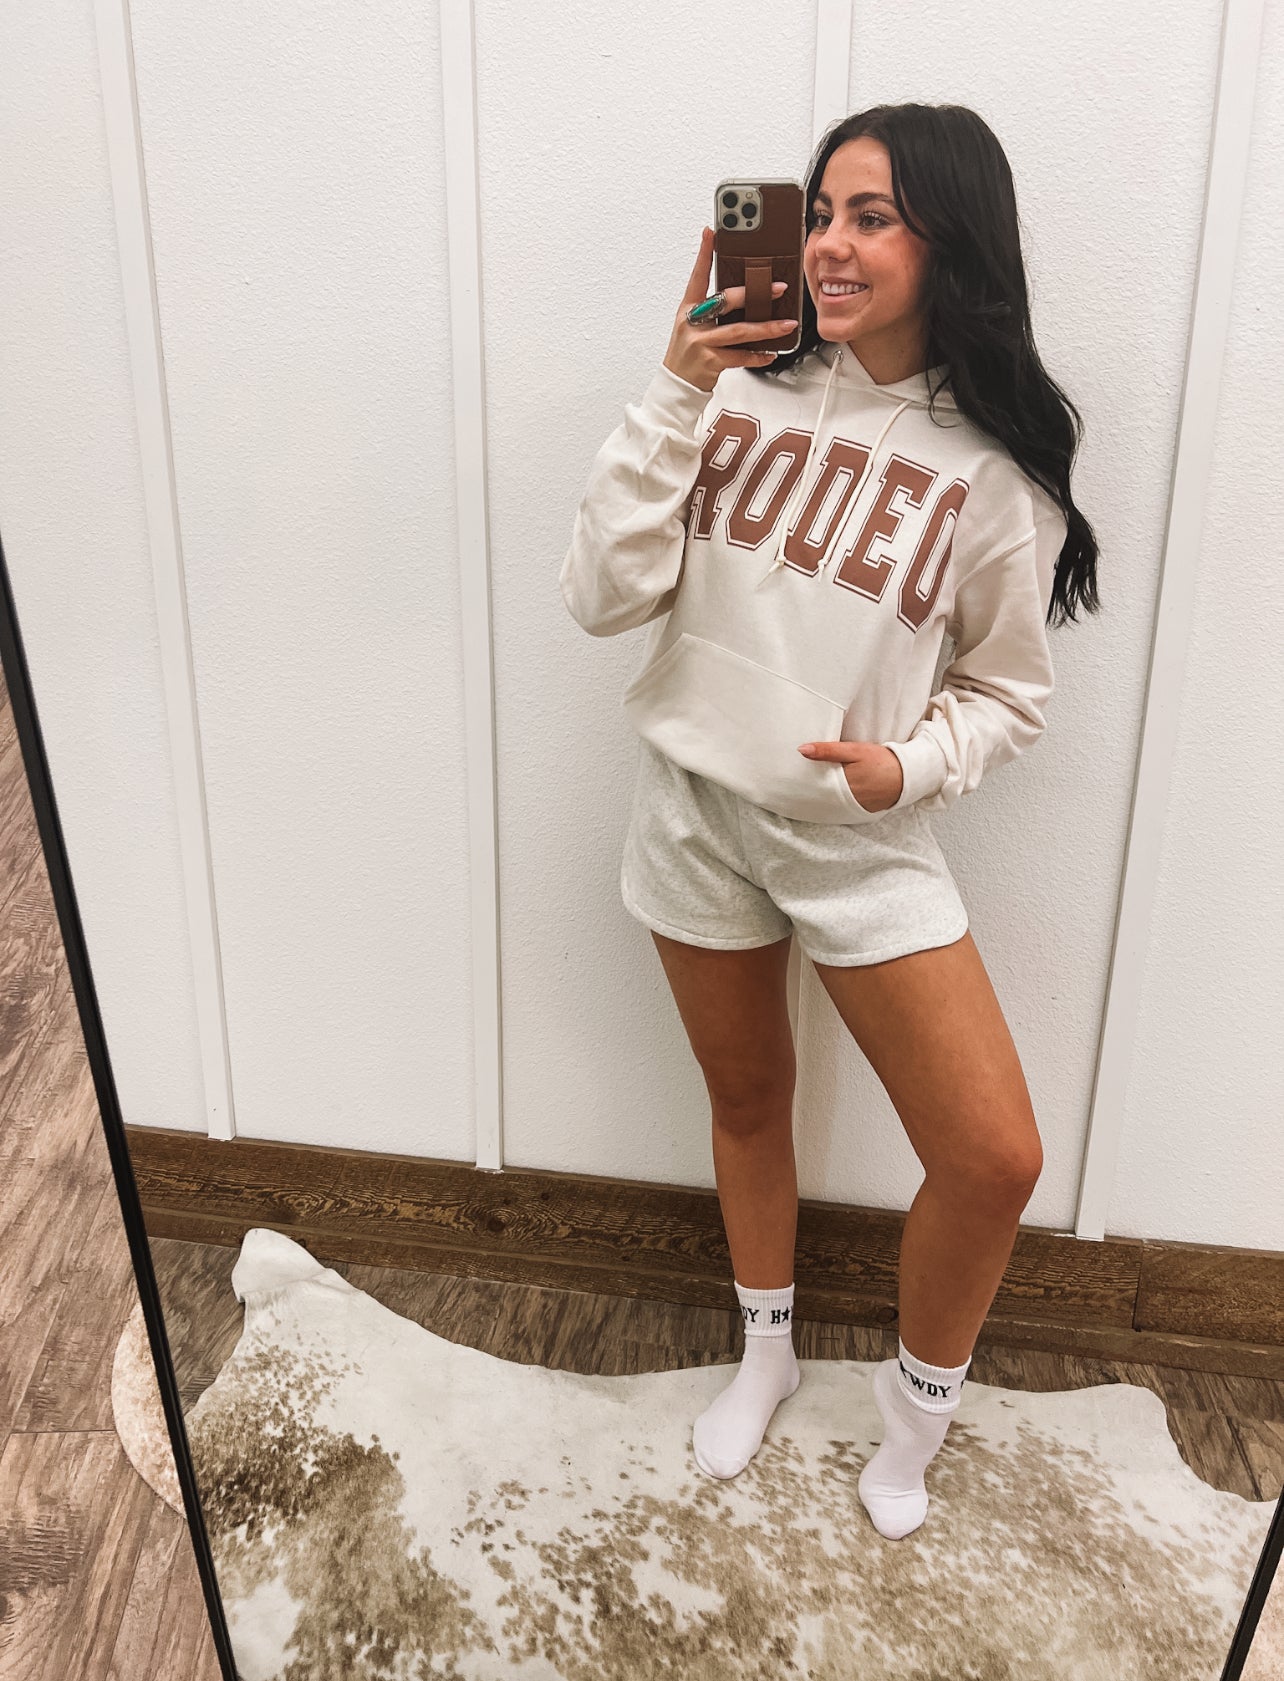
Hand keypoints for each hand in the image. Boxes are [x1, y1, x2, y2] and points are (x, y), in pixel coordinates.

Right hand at [664, 227, 798, 392]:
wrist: (676, 385)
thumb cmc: (689, 354)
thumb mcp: (693, 327)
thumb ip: (713, 311)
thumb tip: (746, 298)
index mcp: (688, 309)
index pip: (697, 276)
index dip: (703, 253)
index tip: (711, 233)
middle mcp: (692, 323)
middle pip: (725, 300)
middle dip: (754, 293)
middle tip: (778, 288)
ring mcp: (701, 342)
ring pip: (739, 331)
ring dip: (767, 328)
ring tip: (786, 325)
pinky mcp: (710, 362)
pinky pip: (739, 357)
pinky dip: (757, 356)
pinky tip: (770, 353)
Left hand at [797, 740, 903, 811]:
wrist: (906, 776)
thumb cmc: (880, 760)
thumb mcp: (855, 750)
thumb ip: (828, 750)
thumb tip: (801, 749)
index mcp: (842, 783)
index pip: (814, 784)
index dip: (801, 781)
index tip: (787, 776)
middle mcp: (845, 799)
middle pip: (819, 796)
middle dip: (806, 791)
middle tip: (789, 785)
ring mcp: (852, 807)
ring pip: (827, 804)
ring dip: (816, 798)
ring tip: (801, 792)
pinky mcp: (858, 811)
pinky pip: (839, 808)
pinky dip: (830, 804)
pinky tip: (822, 798)